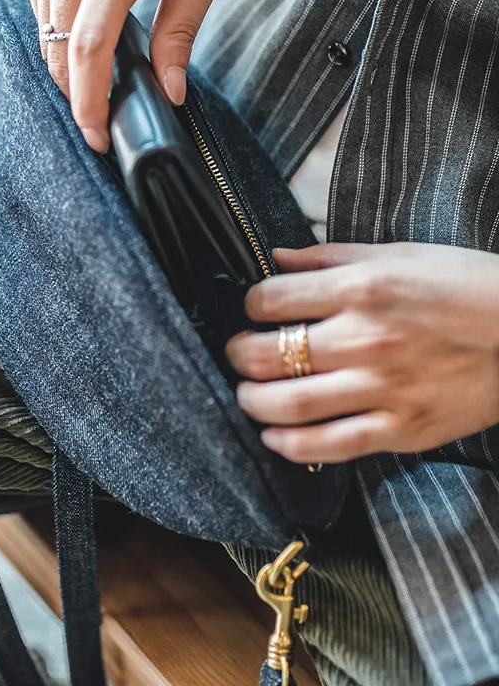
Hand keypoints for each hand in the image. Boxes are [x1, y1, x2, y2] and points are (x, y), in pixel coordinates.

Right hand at [19, 0, 225, 151]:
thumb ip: (181, 29)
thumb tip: (170, 90)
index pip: (88, 51)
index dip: (88, 103)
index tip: (98, 138)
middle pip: (59, 55)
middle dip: (77, 98)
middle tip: (101, 125)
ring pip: (46, 38)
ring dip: (70, 69)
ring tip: (100, 77)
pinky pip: (41, 14)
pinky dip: (61, 37)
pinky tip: (88, 31)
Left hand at [225, 243, 498, 463]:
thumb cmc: (461, 287)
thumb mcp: (395, 255)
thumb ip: (328, 257)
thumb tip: (275, 257)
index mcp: (360, 289)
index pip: (269, 300)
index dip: (250, 305)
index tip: (254, 311)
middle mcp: (364, 339)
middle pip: (266, 355)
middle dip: (237, 355)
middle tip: (238, 354)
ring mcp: (382, 389)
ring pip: (289, 405)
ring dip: (252, 401)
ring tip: (249, 394)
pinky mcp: (401, 428)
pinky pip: (331, 445)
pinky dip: (290, 444)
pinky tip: (274, 436)